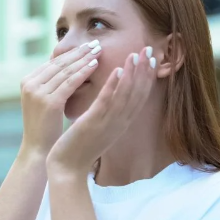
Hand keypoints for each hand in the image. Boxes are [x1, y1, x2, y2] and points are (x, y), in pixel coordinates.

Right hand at [19, 41, 102, 157]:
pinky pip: (70, 82)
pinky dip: (83, 72)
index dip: (71, 53)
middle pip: (59, 63)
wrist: (37, 151)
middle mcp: (30, 84)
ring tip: (98, 50)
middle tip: (96, 43)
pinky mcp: (49, 102)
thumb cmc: (45, 128)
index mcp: (27, 81)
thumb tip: (69, 67)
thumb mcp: (44, 101)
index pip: (53, 62)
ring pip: (65, 70)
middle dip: (79, 52)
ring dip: (84, 58)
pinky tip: (95, 65)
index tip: (87, 46)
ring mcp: (38, 92)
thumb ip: (51, 84)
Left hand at [47, 46, 157, 173]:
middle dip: (145, 71)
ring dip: (132, 74)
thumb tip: (111, 99)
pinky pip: (106, 103)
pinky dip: (114, 86)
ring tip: (136, 54)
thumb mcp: (98, 129)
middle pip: (137, 94)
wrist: (68, 169)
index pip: (139, 97)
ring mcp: (107, 124)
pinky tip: (118, 71)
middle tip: (150, 50)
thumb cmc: (80, 148)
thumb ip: (107, 115)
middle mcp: (118, 123)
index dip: (146, 78)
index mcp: (120, 124)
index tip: (151, 59)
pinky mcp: (93, 124)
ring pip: (125, 96)